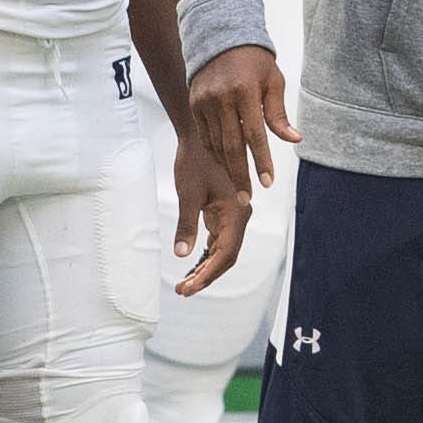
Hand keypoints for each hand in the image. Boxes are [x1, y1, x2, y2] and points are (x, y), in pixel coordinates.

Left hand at [172, 135, 253, 295]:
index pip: (225, 254)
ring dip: (206, 267)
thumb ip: (187, 225)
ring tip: (185, 282)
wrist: (200, 133)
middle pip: (227, 257)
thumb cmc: (196, 159)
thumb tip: (182, 254)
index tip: (188, 287)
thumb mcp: (188, 193)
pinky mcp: (225, 212)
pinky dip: (207, 254)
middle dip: (206, 275)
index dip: (207, 274)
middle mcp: (240, 216)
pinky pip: (219, 240)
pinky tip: (193, 263)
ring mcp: (234, 215)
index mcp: (237, 212)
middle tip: (182, 290)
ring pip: (224, 250)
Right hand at [189, 44, 298, 189]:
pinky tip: (226, 165)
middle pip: (231, 146)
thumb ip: (279, 114)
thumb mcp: (273, 81)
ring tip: (240, 185)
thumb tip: (295, 139)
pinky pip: (205, 136)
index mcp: (244, 91)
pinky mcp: (195, 105)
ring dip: (228, 167)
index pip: (255, 134)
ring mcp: (204, 102)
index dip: (262, 160)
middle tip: (247, 198)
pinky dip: (216, 153)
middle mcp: (221, 98)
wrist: (219, 39)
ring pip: (216, 144)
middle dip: (240, 175)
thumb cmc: (254, 61)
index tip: (268, 182)